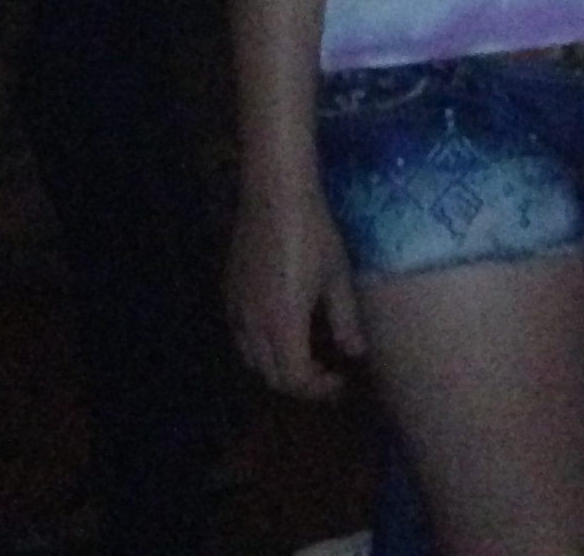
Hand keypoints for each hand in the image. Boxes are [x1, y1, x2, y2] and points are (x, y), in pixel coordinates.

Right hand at [227, 182, 368, 397]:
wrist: (274, 196)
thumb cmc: (313, 232)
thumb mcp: (337, 276)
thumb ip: (345, 320)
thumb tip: (355, 353)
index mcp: (282, 323)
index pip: (295, 378)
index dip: (319, 388)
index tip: (342, 382)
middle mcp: (251, 325)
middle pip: (271, 375)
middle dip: (301, 383)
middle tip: (328, 375)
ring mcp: (235, 311)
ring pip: (253, 360)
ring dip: (280, 367)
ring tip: (309, 357)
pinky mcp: (228, 296)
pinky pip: (242, 338)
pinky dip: (263, 348)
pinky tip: (284, 333)